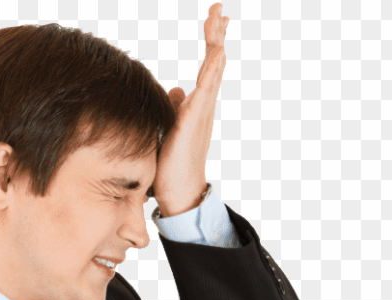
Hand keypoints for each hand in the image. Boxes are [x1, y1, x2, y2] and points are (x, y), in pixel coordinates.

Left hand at [153, 3, 229, 216]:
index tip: (214, 18)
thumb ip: (176, 107)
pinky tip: (216, 51)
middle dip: (216, 34)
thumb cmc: (174, 163)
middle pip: (213, 61)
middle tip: (219, 9)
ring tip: (219, 19)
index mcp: (198, 104)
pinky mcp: (193, 120)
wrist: (179, 189)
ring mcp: (201, 111)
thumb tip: (175, 90)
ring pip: (212, 70)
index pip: (207, 66)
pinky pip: (205, 89)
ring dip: (215, 43)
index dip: (212, 42)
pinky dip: (211, 69)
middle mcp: (204, 104)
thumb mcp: (172, 127)